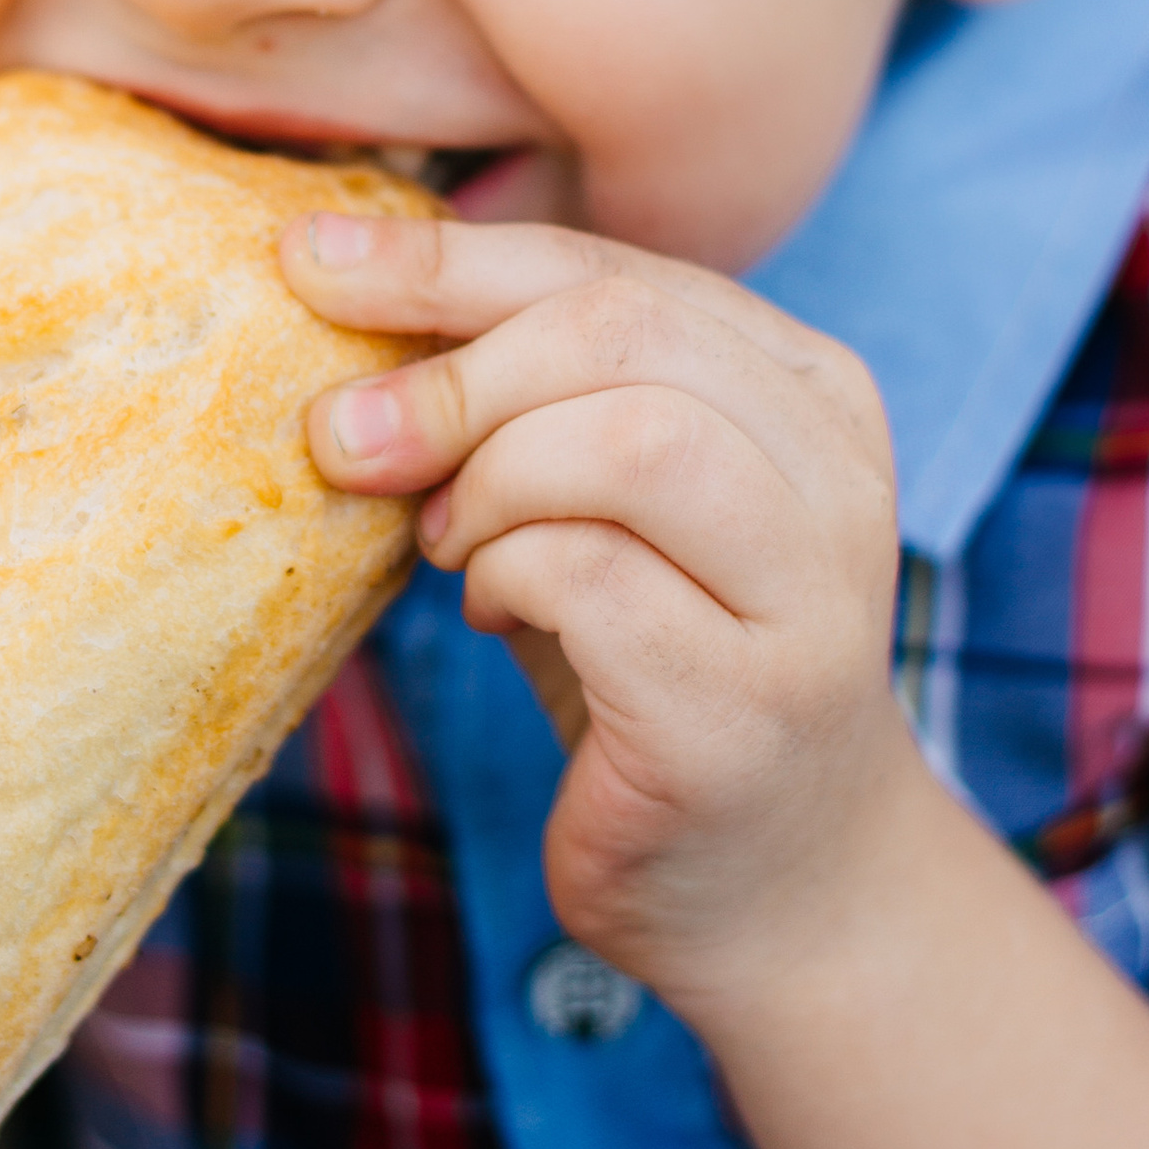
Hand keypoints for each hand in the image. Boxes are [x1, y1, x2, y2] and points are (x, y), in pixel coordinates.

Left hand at [284, 210, 920, 1021]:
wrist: (780, 888)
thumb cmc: (662, 668)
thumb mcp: (608, 503)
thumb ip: (533, 396)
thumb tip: (344, 286)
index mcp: (810, 390)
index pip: (615, 270)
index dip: (447, 261)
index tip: (309, 264)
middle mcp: (839, 478)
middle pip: (623, 333)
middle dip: (452, 373)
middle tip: (347, 440)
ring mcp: (810, 598)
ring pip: (626, 441)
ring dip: (489, 482)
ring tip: (450, 545)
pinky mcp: (748, 708)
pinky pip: (588, 579)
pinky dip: (504, 579)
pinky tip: (498, 616)